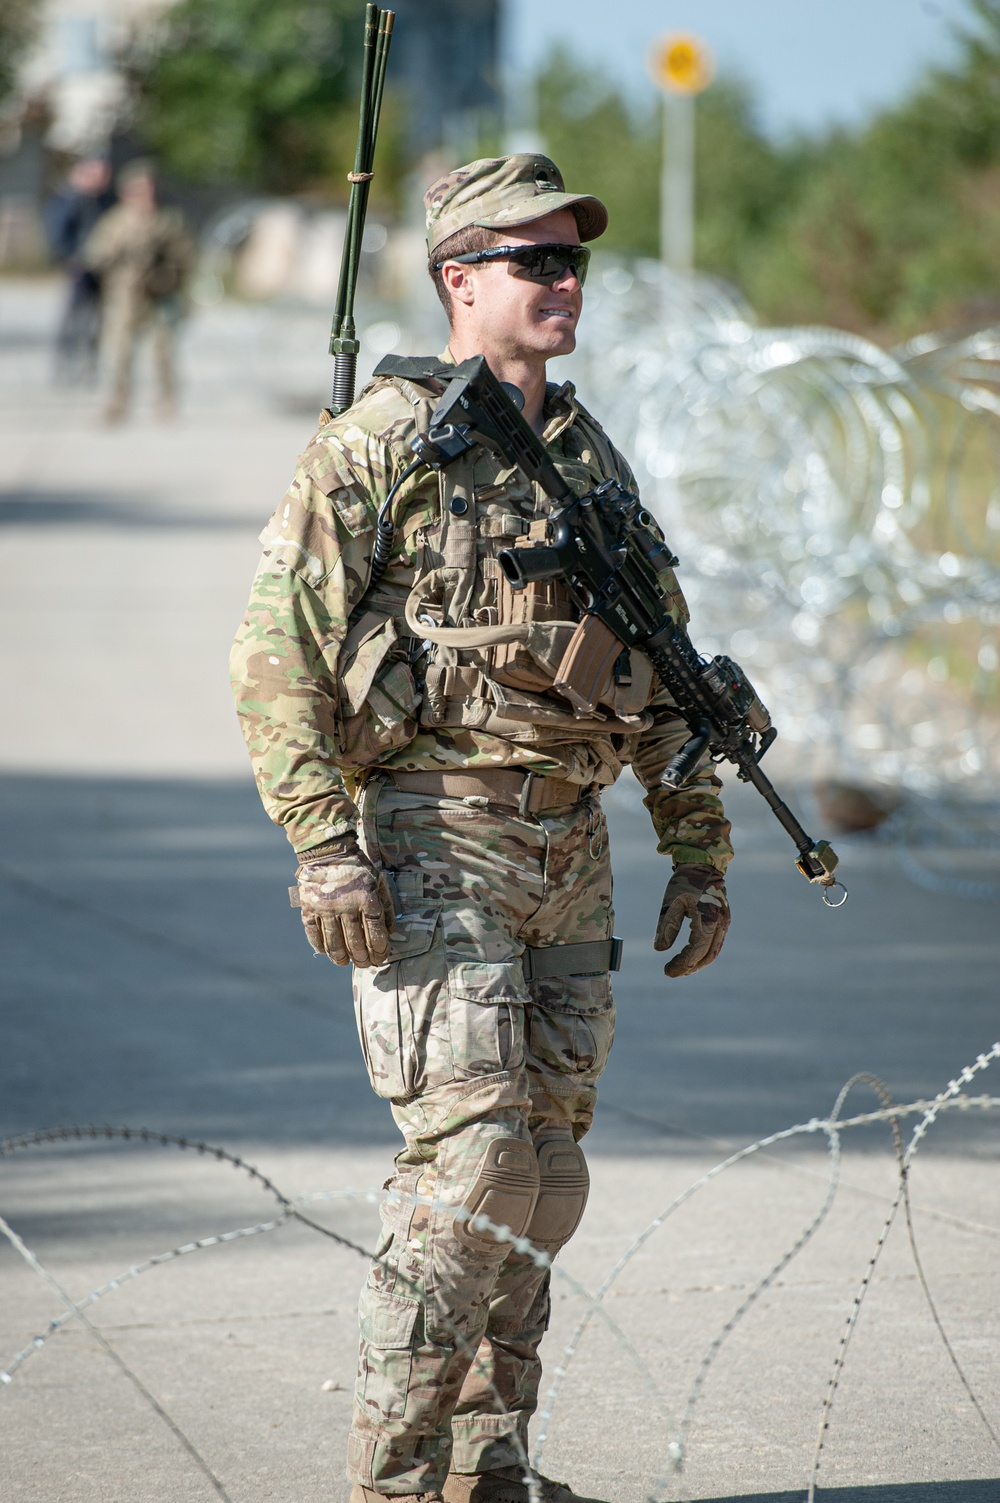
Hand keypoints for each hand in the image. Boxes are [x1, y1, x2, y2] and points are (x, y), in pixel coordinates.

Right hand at [296, 836, 395, 967]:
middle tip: (366, 965)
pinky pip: (314, 933)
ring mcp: (326, 908)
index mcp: (367, 899)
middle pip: (356, 942)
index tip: (382, 957)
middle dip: (363, 958)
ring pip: (335, 942)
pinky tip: (326, 952)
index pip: (375, 932)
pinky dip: (320, 945)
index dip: (380, 949)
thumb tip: (390, 931)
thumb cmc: (357, 867)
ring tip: (346, 963)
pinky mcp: (309, 908)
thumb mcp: (378, 881)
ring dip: (342, 957)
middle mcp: (347, 906)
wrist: (328, 851)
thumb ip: (386, 905)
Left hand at [654, 864, 729, 977]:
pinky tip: (690, 955)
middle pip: (706, 956)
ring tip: (680, 967)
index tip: (666, 971)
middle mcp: (720, 924)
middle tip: (671, 971)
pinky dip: (703, 953)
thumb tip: (659, 950)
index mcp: (707, 920)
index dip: (681, 965)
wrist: (704, 864)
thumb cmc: (685, 881)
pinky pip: (715, 943)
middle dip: (689, 967)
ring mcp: (724, 923)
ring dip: (697, 963)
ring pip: (712, 952)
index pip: (695, 952)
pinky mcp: (723, 920)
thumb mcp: (671, 902)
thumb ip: (667, 927)